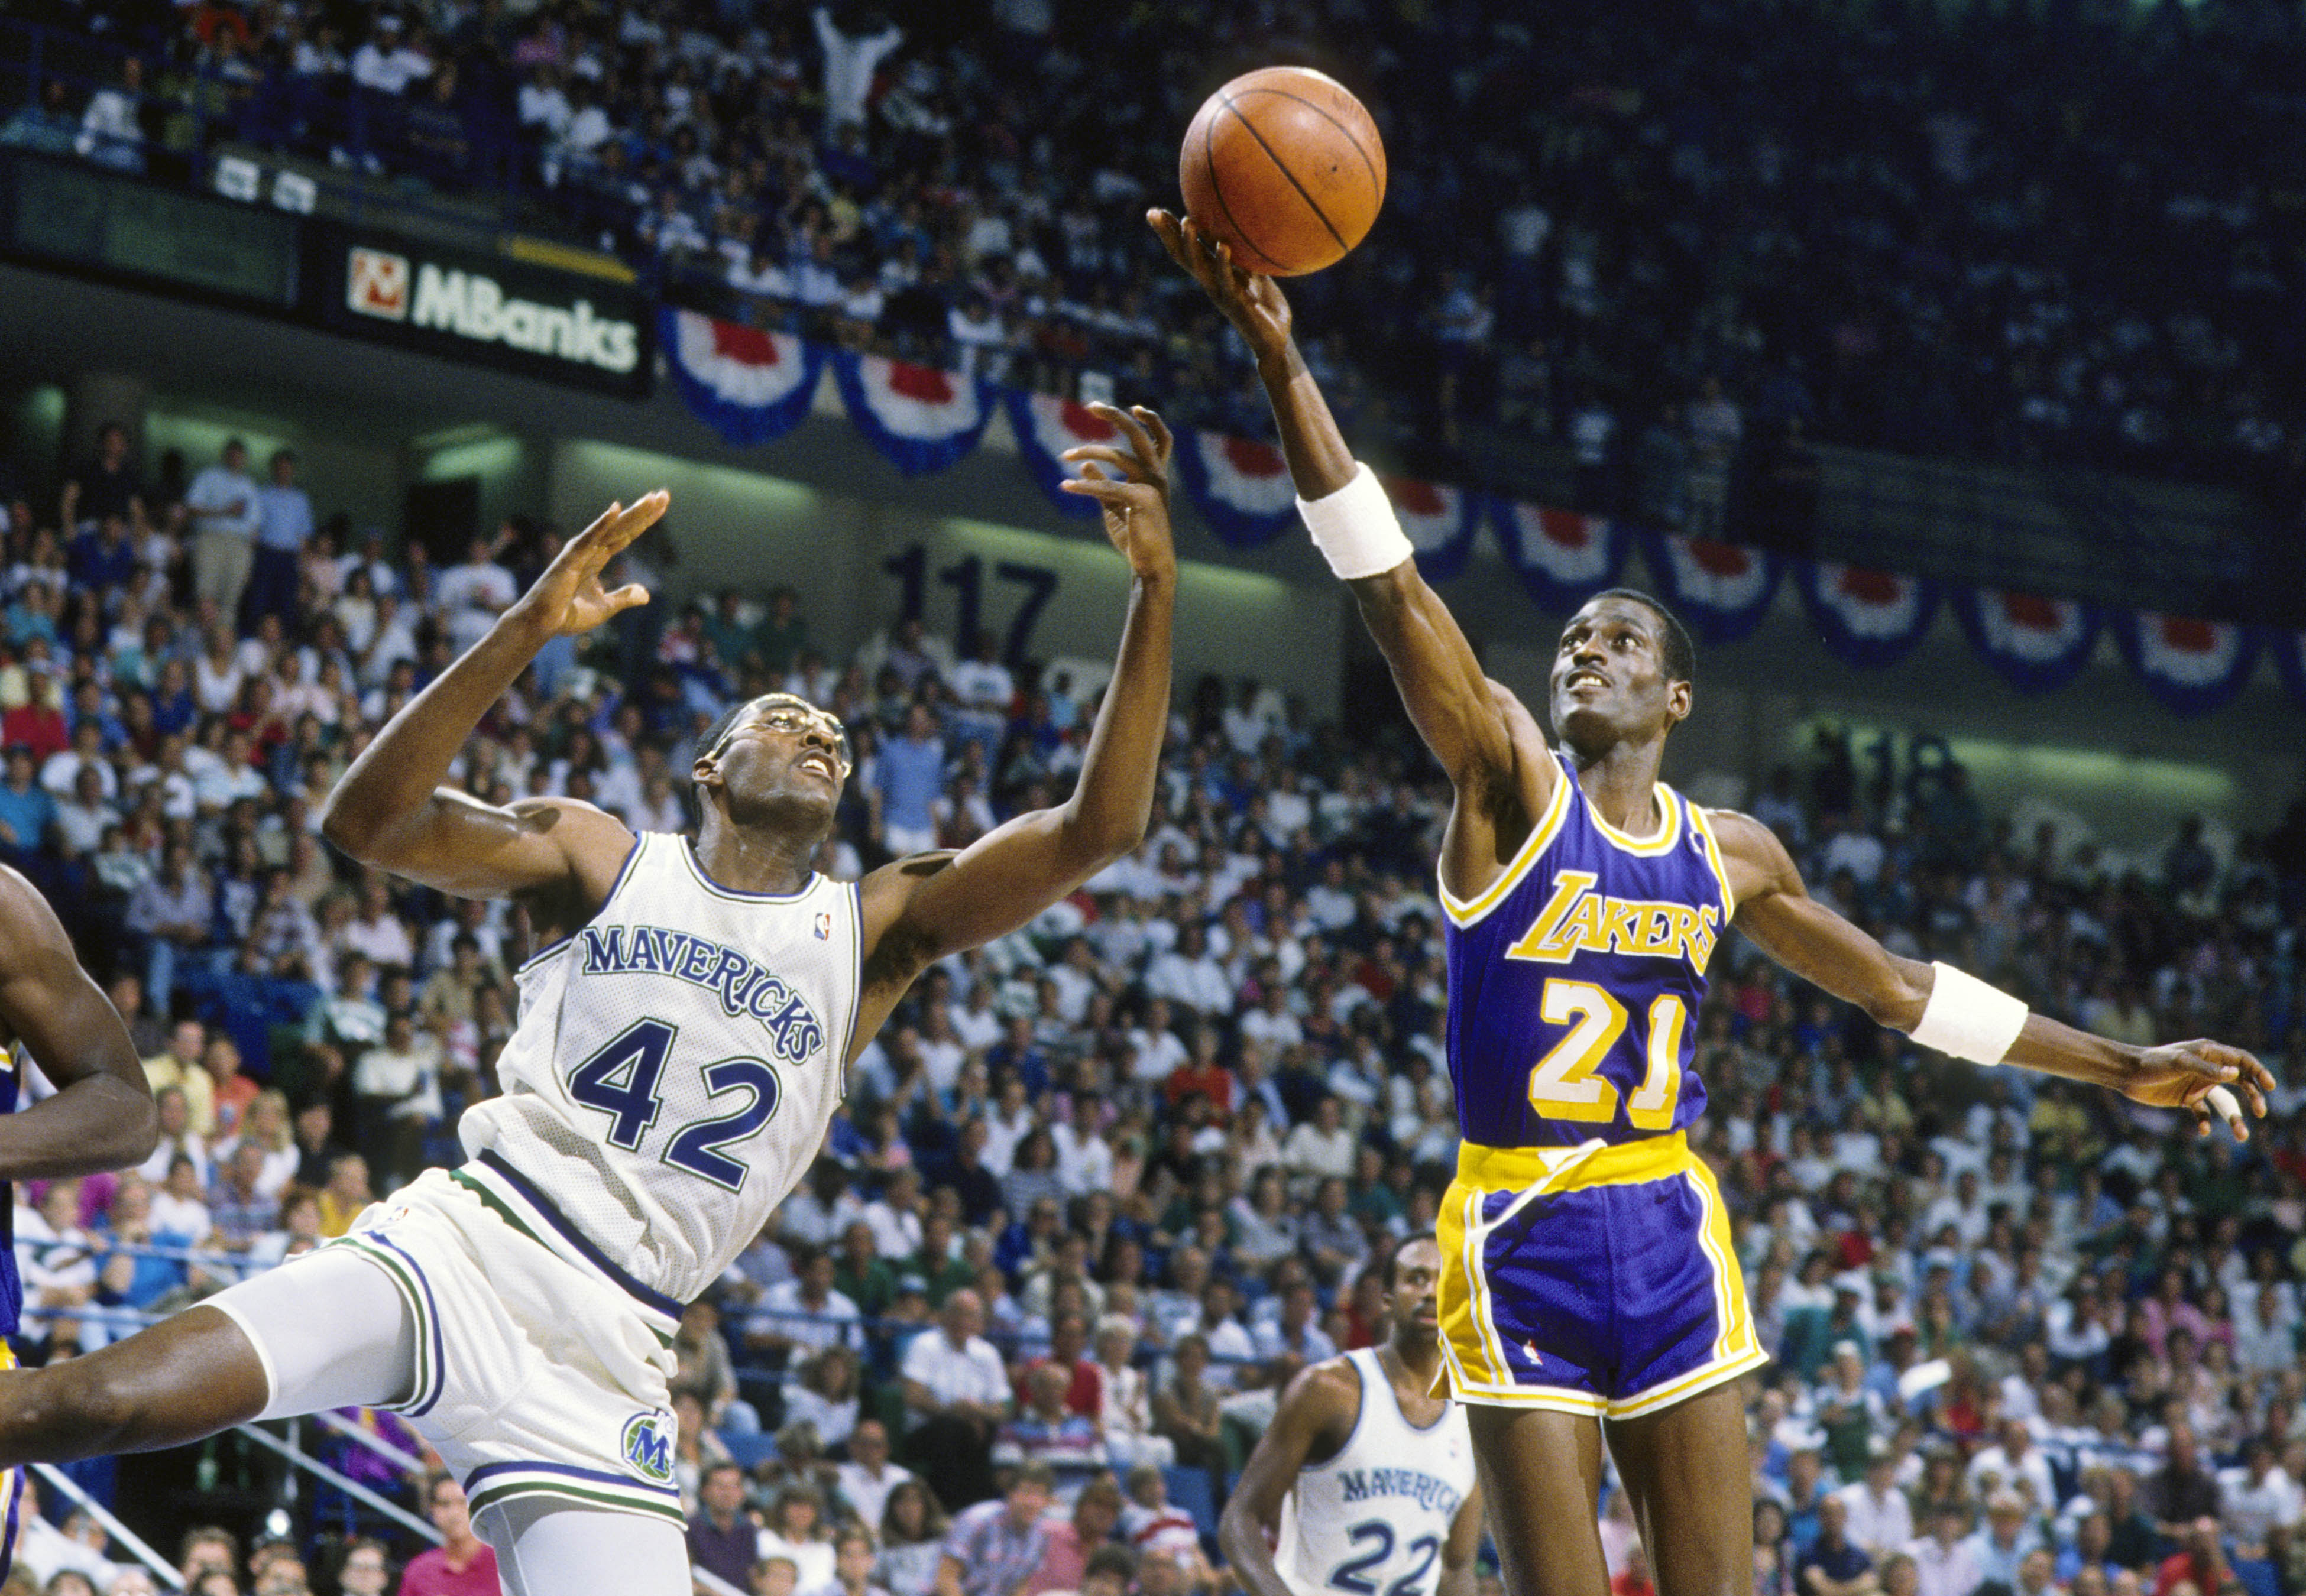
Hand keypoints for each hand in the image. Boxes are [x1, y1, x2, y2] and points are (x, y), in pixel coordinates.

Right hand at [506, 491, 666, 638]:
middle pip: (623, 526)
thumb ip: (624, 597)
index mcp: (598, 557)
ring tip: (653, 498)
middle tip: (664, 494)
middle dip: (644, 511)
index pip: (626, 535)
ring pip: (612, 527)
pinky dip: (602, 523)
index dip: (644, 521)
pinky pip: (590, 537)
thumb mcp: (605, 606)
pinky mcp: (571, 557)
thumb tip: (646, 594)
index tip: (661, 506)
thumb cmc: (567, 614)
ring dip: (632, 513)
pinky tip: (617, 509)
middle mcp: (590, 549)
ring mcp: (581, 551)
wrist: (542, 624)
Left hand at [1061, 403, 1175, 579]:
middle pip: (1140, 435)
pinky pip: (1106, 486)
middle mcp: (1157, 476)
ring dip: (1088, 450)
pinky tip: (1065, 485)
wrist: (1149, 565)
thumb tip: (1085, 463)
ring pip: (1118, 455)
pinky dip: (1083, 485)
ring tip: (1066, 455)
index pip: (1160, 440)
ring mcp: (1152, 486)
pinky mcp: (1141, 500)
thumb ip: (1101, 483)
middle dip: (1116, 416)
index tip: (1132, 407)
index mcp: (1155, 476)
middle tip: (1092, 405)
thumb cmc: (1135, 536)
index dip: (1150, 420)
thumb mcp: (1113, 505)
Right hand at [1148, 209, 1292, 366]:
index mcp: (1211, 274)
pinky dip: (1224, 263)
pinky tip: (1222, 246)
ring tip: (1187, 221)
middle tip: (1153, 213)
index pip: (1185, 250)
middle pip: (1183, 256)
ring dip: (1192, 245)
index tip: (1154, 212)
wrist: (1274, 339)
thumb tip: (1247, 225)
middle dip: (1168, 235)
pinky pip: (1228, 281)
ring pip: (1200, 267)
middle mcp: (1210, 283)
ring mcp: (1221, 293)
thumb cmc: (1264, 304)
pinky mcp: (1237, 304)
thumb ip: (1245, 254)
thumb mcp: (1253, 273)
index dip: (1169, 233)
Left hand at [2119, 1038, 2271, 1139]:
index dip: (2258, 1071)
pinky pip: (2203, 1112)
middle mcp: (2208, 1069)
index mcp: (2209, 1053)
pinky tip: (2204, 1130)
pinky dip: (2206, 1121)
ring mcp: (2198, 1084)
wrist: (2126, 1073)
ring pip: (2224, 1102)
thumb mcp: (2180, 1063)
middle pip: (2240, 1082)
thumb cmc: (2153, 1062)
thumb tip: (2236, 1073)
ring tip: (2241, 1136)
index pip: (2241, 1060)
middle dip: (2253, 1096)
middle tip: (2261, 1111)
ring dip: (2234, 1118)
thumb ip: (2206, 1068)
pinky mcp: (2186, 1098)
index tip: (2270, 1085)